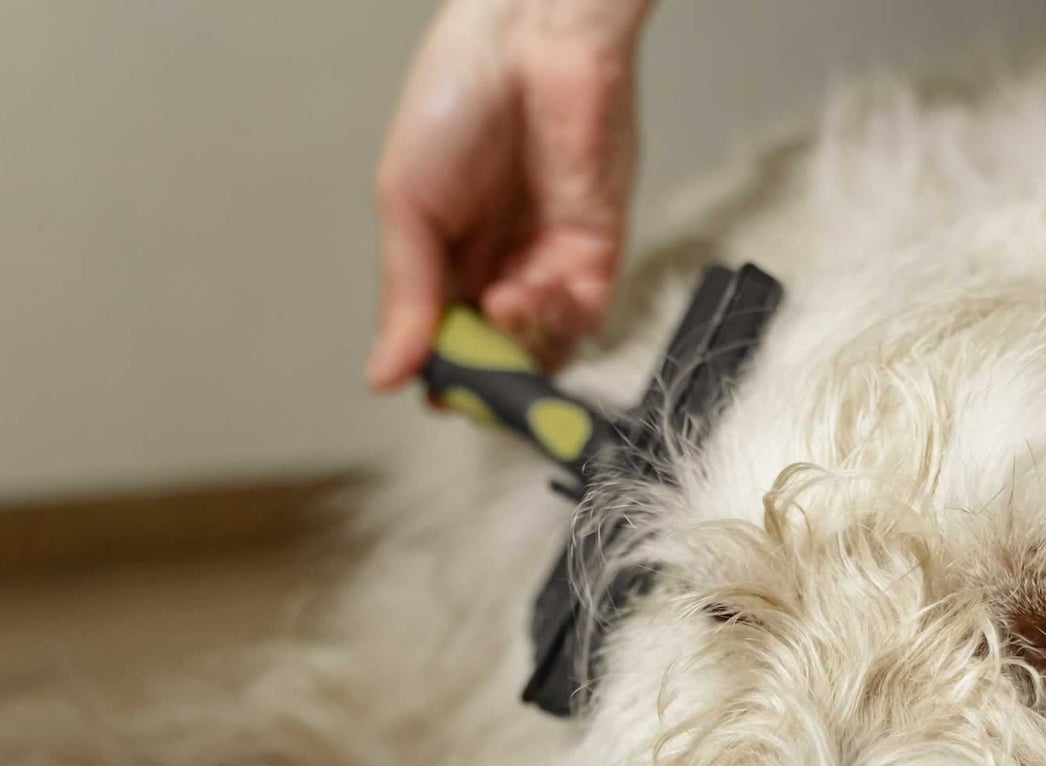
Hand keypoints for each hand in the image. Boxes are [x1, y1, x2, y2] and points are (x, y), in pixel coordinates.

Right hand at [367, 0, 652, 388]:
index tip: (436, 384)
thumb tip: (383, 377)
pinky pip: (583, 321)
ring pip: (542, 353)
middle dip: (487, 374)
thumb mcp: (406, 202)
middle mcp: (497, 272)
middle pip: (497, 362)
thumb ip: (404, 294)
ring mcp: (549, 268)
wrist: (531, 37)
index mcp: (444, 261)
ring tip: (502, 302)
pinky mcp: (597, 257)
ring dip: (522, 348)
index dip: (443, 375)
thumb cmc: (457, 98)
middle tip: (474, 366)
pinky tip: (529, 290)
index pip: (445, 347)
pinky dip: (556, 323)